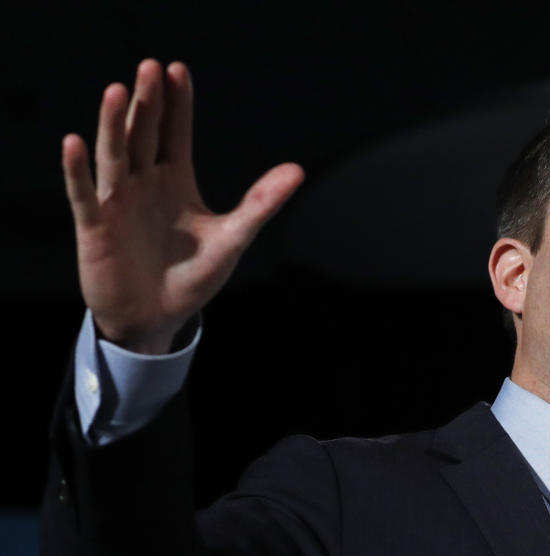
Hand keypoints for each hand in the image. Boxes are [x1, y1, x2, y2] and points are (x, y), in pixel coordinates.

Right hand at [62, 59, 303, 353]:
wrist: (157, 319)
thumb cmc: (192, 277)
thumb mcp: (232, 239)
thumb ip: (261, 204)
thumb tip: (298, 170)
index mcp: (176, 180)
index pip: (176, 132)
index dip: (178, 103)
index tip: (179, 69)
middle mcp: (144, 183)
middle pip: (144, 134)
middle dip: (148, 102)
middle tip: (150, 66)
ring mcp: (118, 202)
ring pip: (115, 156)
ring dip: (113, 124)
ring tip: (117, 89)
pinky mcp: (96, 227)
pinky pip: (84, 194)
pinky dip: (79, 171)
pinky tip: (75, 143)